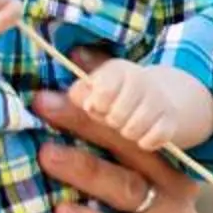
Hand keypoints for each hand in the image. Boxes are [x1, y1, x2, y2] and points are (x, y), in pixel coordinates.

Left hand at [32, 84, 203, 212]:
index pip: (134, 124)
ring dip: (86, 171)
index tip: (53, 89)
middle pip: (132, 150)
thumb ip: (94, 127)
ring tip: (47, 156)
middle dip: (87, 127)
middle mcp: (177, 191)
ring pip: (130, 191)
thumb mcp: (99, 179)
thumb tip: (76, 57)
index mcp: (166, 162)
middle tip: (43, 109)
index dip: (95, 105)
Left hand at [75, 58, 204, 150]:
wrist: (158, 99)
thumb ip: (75, 95)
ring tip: (126, 127)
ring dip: (127, 132)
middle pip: (116, 115)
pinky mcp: (171, 121)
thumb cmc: (114, 97)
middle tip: (112, 118)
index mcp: (117, 71)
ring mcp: (158, 101)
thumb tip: (42, 100)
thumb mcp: (93, 90)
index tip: (95, 107)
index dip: (98, 104)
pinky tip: (143, 138)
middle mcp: (140, 81)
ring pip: (133, 129)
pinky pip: (154, 138)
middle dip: (111, 121)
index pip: (104, 91)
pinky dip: (146, 141)